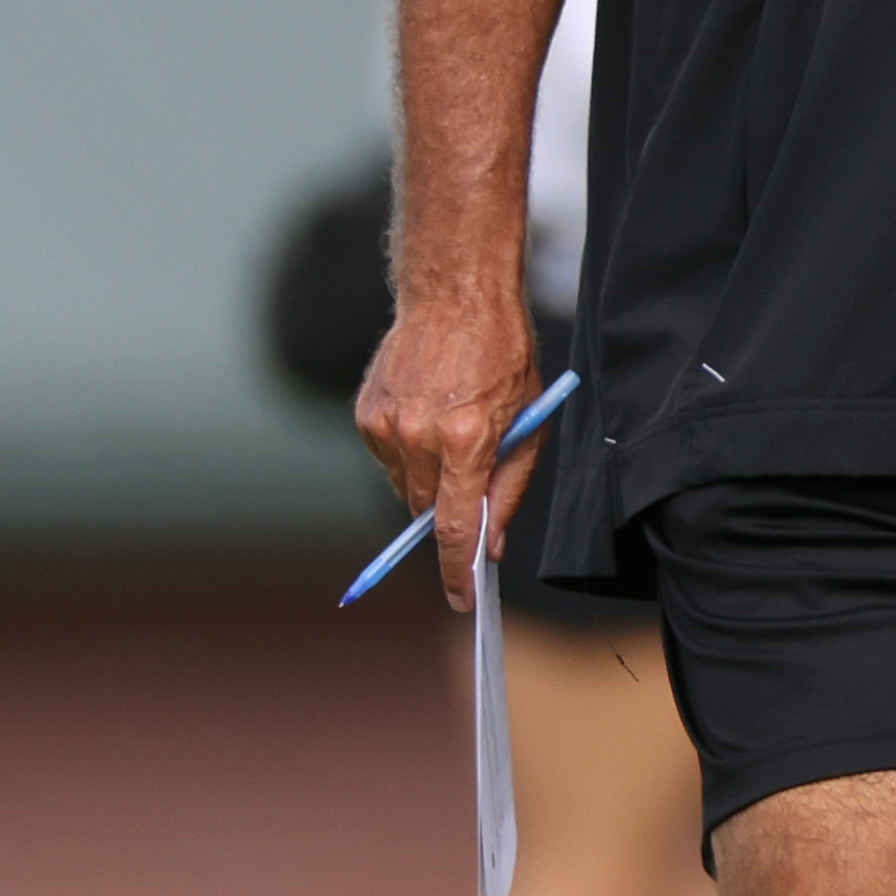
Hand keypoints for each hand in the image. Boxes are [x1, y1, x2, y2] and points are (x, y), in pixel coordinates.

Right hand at [351, 281, 543, 611]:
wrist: (455, 296)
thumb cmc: (504, 356)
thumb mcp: (530, 422)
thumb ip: (508, 487)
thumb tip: (490, 545)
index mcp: (465, 438)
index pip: (456, 526)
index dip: (458, 570)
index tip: (461, 599)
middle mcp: (417, 435)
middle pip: (428, 512)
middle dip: (449, 518)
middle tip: (471, 496)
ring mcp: (385, 425)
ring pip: (405, 489)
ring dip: (430, 484)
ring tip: (455, 438)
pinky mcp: (365, 415)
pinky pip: (389, 461)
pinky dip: (410, 457)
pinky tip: (429, 421)